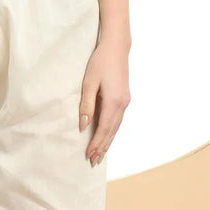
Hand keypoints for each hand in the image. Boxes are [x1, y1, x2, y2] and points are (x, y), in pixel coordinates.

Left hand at [79, 38, 130, 166]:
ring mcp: (125, 102)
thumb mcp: (89, 82)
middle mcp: (123, 104)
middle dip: (102, 147)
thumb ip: (86, 105)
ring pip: (116, 128)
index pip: (104, 128)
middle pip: (112, 132)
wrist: (117, 46)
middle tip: (93, 162)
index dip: (96, 143)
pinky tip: (106, 138)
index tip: (88, 155)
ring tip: (99, 155)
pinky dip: (111, 132)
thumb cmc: (100, 61)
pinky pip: (117, 121)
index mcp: (114, 101)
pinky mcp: (124, 98)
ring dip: (107, 142)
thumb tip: (83, 126)